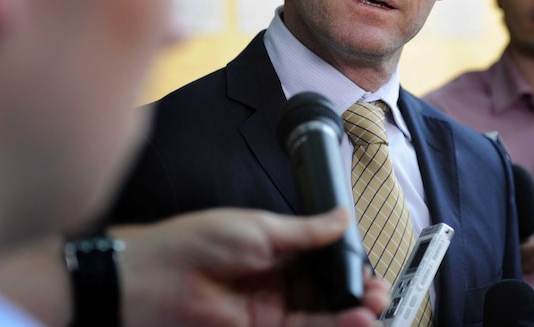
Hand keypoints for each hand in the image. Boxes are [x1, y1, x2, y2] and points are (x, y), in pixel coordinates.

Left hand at [114, 207, 389, 326]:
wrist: (155, 278)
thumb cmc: (197, 242)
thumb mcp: (260, 228)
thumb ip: (305, 231)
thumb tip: (341, 216)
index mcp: (275, 249)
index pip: (321, 259)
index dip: (346, 265)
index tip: (367, 268)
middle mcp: (276, 280)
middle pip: (325, 290)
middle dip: (354, 292)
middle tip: (377, 292)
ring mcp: (270, 309)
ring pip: (320, 314)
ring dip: (349, 312)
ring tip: (375, 306)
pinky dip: (332, 326)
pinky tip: (354, 319)